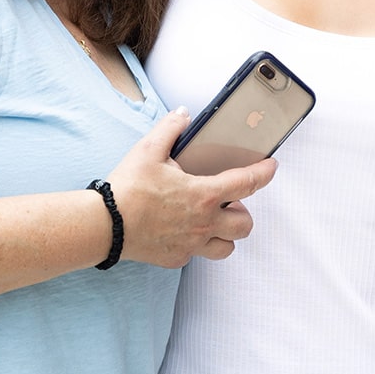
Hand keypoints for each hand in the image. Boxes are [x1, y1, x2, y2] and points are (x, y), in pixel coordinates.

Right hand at [105, 109, 275, 267]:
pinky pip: (196, 256)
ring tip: (212, 222)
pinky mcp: (175, 258)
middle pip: (245, 224)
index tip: (271, 167)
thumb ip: (170, 129)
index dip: (264, 173)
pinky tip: (182, 233)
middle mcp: (203, 223)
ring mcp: (191, 244)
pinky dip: (196, 245)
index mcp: (203, 195)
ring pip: (227, 247)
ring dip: (225, 235)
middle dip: (242, 212)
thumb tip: (183, 115)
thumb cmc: (127, 189)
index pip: (247, 183)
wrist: (104, 225)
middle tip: (228, 202)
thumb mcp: (148, 150)